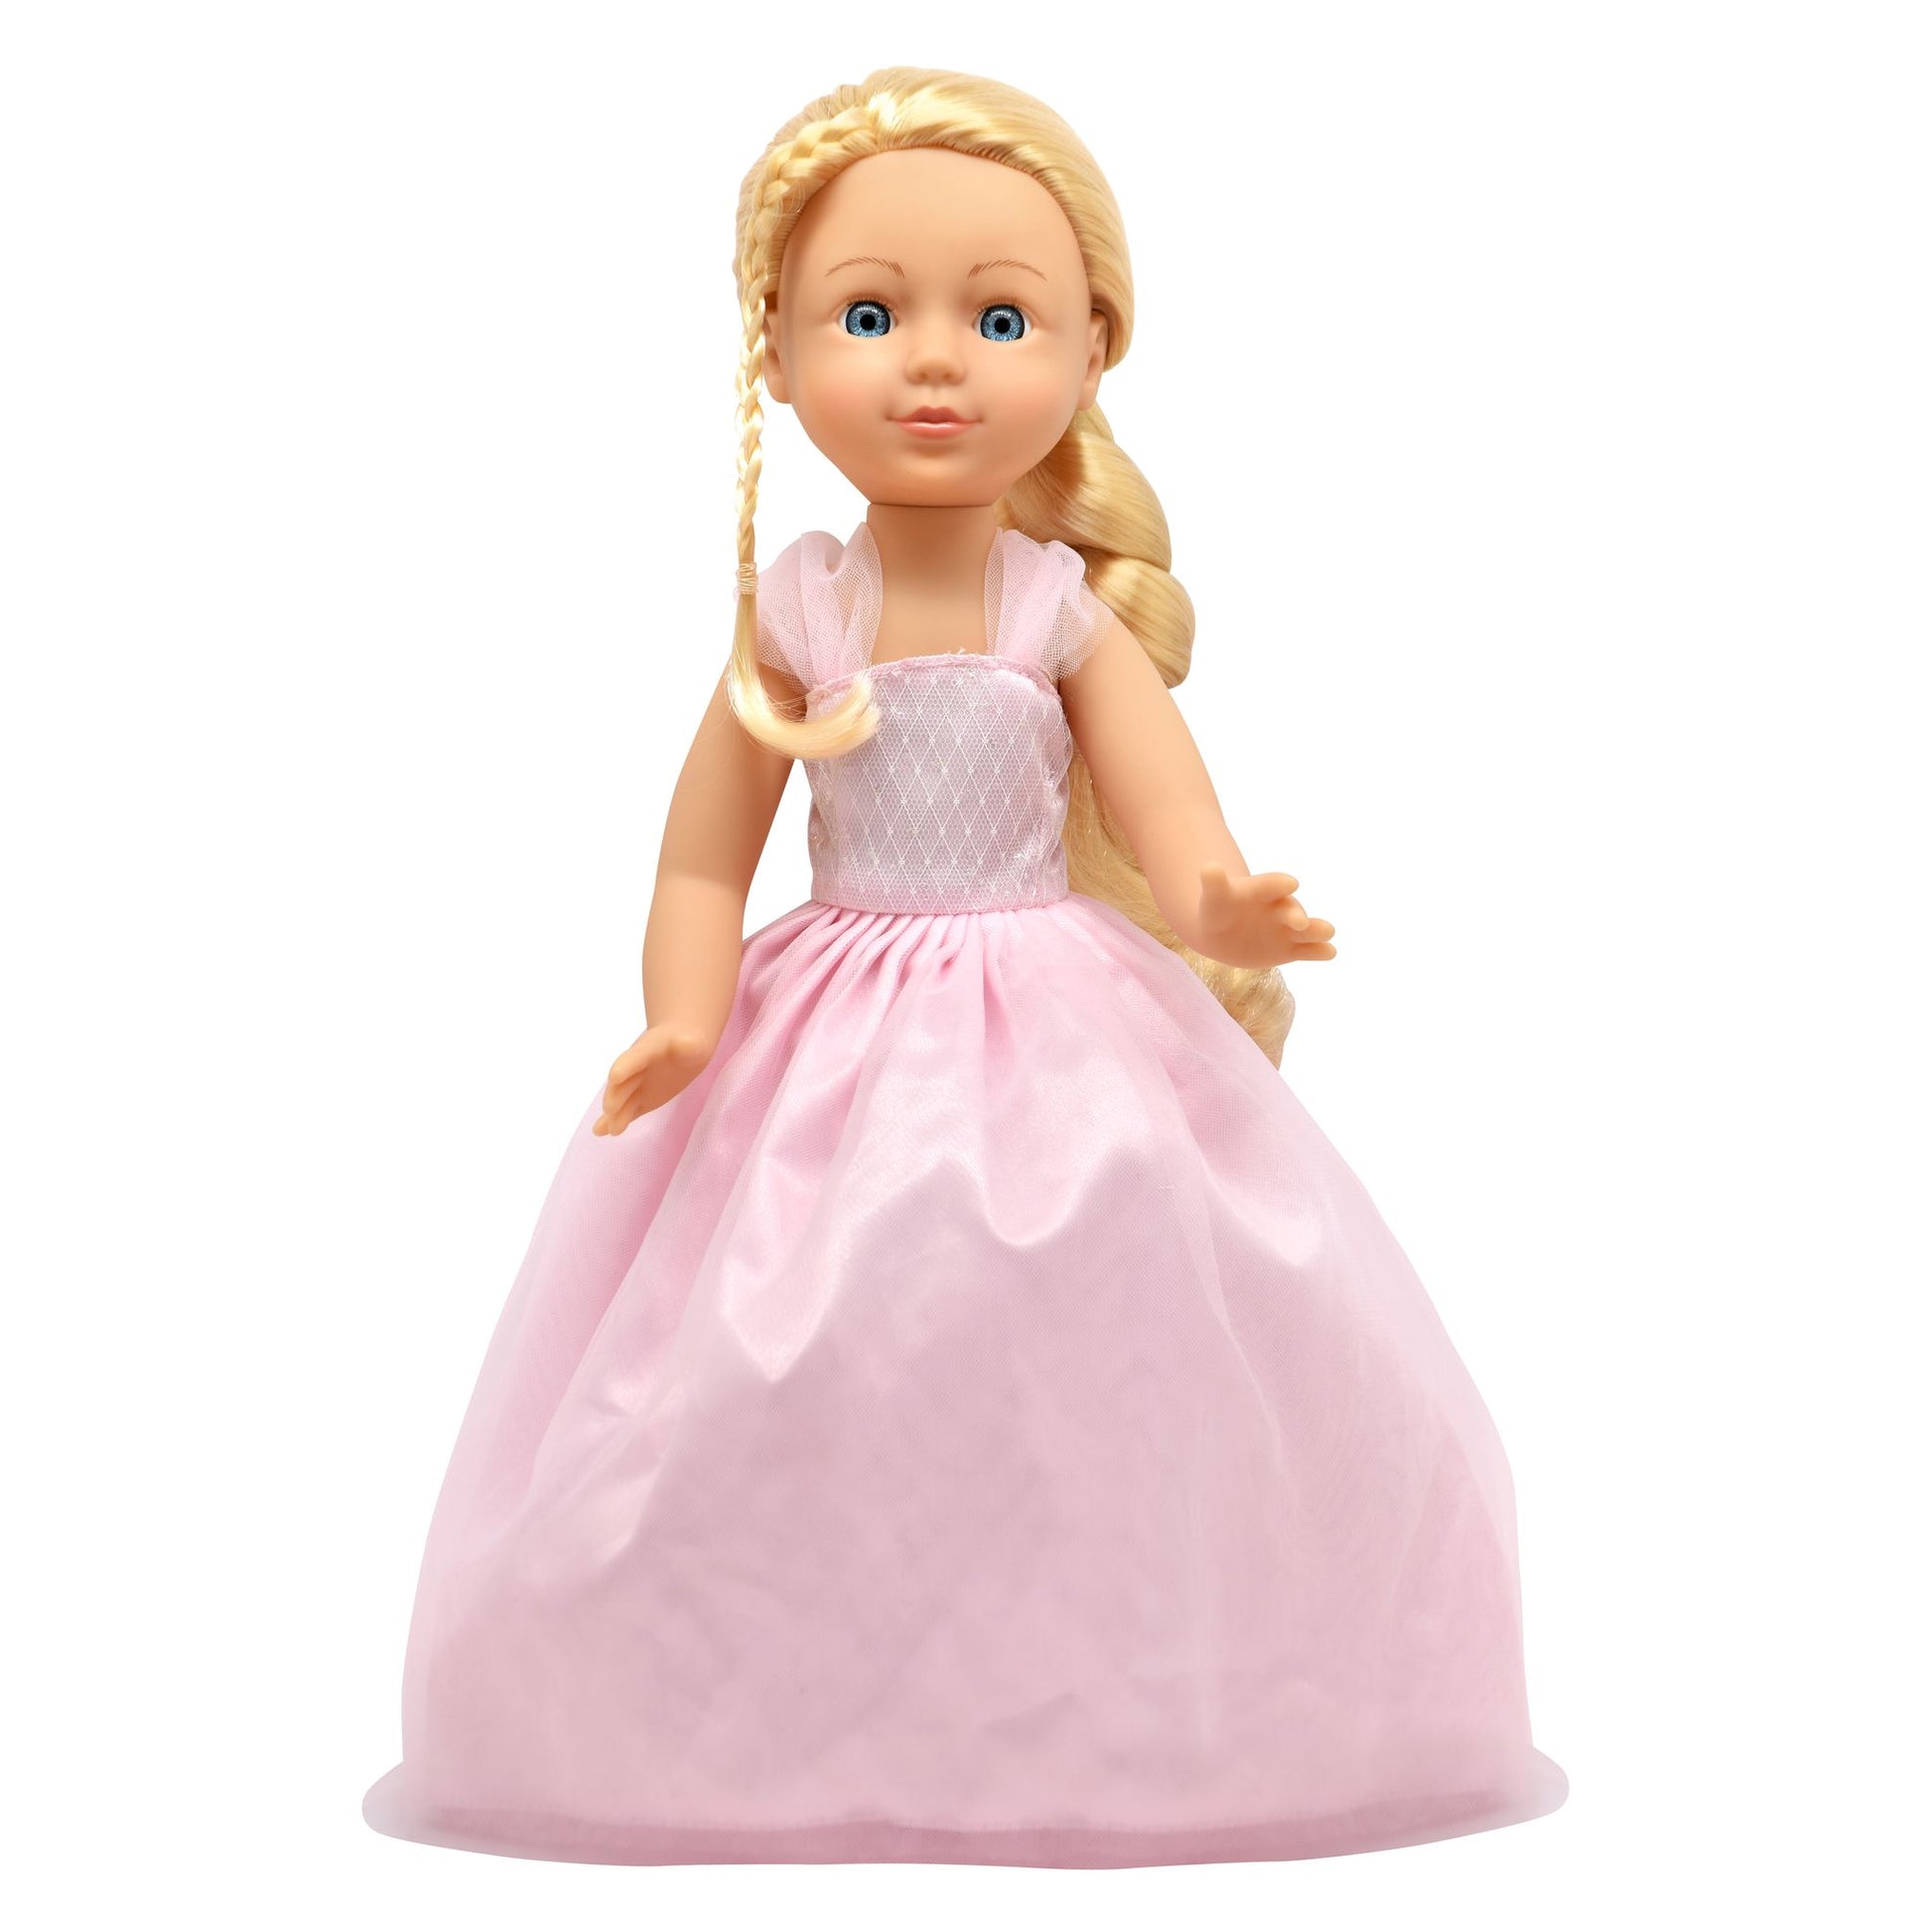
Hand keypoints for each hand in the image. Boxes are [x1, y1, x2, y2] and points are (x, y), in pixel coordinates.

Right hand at [593, 1021, 716, 1135]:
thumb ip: (686, 1046)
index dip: (627, 1065)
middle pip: (624, 1082)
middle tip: (610, 1108)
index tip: (616, 1075)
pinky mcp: (641, 1101)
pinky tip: (600, 1132)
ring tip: (603, 1130)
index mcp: (646, 1049)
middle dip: (617, 1094)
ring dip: (614, 1114)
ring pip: (623, 1101)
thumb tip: (685, 1044)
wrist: (682, 1046)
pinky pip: (628, 1112)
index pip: (635, 1057)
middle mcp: (635, 1068)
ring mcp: (636, 1086)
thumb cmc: (688, 1042)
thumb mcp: (691, 1043)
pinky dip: (614, 1121)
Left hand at [1196, 862, 1337, 968]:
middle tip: (1298, 921)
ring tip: (1328, 932)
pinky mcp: (1291, 949)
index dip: (1278, 884)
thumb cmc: (1218, 910)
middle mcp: (1279, 908)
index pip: (1271, 885)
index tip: (1290, 883)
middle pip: (1290, 909)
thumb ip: (1214, 884)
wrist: (1222, 932)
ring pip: (1306, 929)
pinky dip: (1319, 951)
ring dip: (1317, 930)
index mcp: (1262, 891)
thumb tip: (1208, 867)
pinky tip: (1330, 952)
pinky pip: (1307, 950)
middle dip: (1295, 915)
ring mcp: (1287, 929)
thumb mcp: (1214, 898)